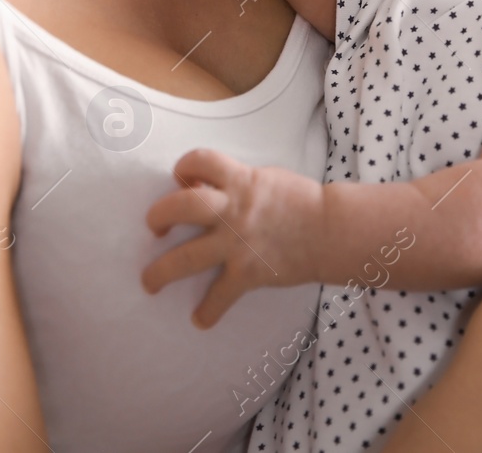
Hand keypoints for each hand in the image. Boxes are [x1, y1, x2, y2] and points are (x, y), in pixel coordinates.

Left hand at [141, 148, 323, 327]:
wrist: (331, 230)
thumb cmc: (302, 201)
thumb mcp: (267, 178)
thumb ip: (237, 183)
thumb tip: (206, 189)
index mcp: (240, 181)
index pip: (199, 160)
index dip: (183, 167)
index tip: (180, 180)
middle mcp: (232, 209)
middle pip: (180, 207)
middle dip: (158, 216)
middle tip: (155, 228)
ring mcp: (237, 242)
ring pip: (186, 258)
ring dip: (161, 272)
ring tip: (150, 282)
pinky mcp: (248, 272)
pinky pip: (220, 296)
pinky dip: (208, 311)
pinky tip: (200, 320)